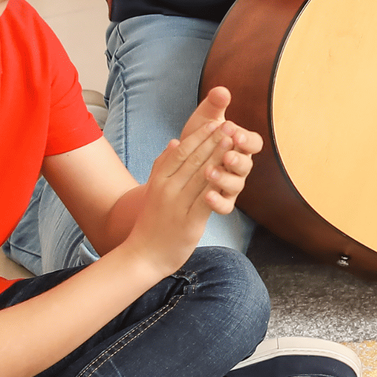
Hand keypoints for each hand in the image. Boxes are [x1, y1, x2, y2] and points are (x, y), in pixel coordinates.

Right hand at [132, 88, 259, 270]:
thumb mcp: (154, 189)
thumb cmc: (152, 221)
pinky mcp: (189, 223)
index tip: (216, 122)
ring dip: (219, 157)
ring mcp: (177, 206)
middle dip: (214, 140)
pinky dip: (217, 186)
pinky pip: (205, 201)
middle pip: (193, 160)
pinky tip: (229, 175)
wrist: (143, 255)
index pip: (182, 151)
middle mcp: (167, 189)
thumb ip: (163, 165)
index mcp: (159, 179)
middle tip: (230, 125)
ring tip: (233, 142)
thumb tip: (174, 141)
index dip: (200, 135)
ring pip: (201, 176)